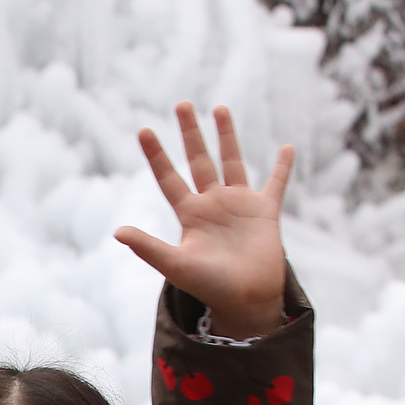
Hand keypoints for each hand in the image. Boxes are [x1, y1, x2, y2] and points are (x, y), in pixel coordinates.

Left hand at [116, 103, 292, 339]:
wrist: (245, 300)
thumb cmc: (209, 286)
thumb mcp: (176, 265)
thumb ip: (148, 247)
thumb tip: (116, 232)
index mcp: (189, 214)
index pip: (169, 178)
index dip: (157, 155)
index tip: (144, 130)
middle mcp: (212, 204)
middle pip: (198, 160)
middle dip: (190, 133)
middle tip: (181, 104)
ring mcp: (239, 205)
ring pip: (232, 161)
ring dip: (226, 136)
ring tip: (219, 108)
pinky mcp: (265, 211)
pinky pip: (276, 184)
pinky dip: (282, 167)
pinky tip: (287, 148)